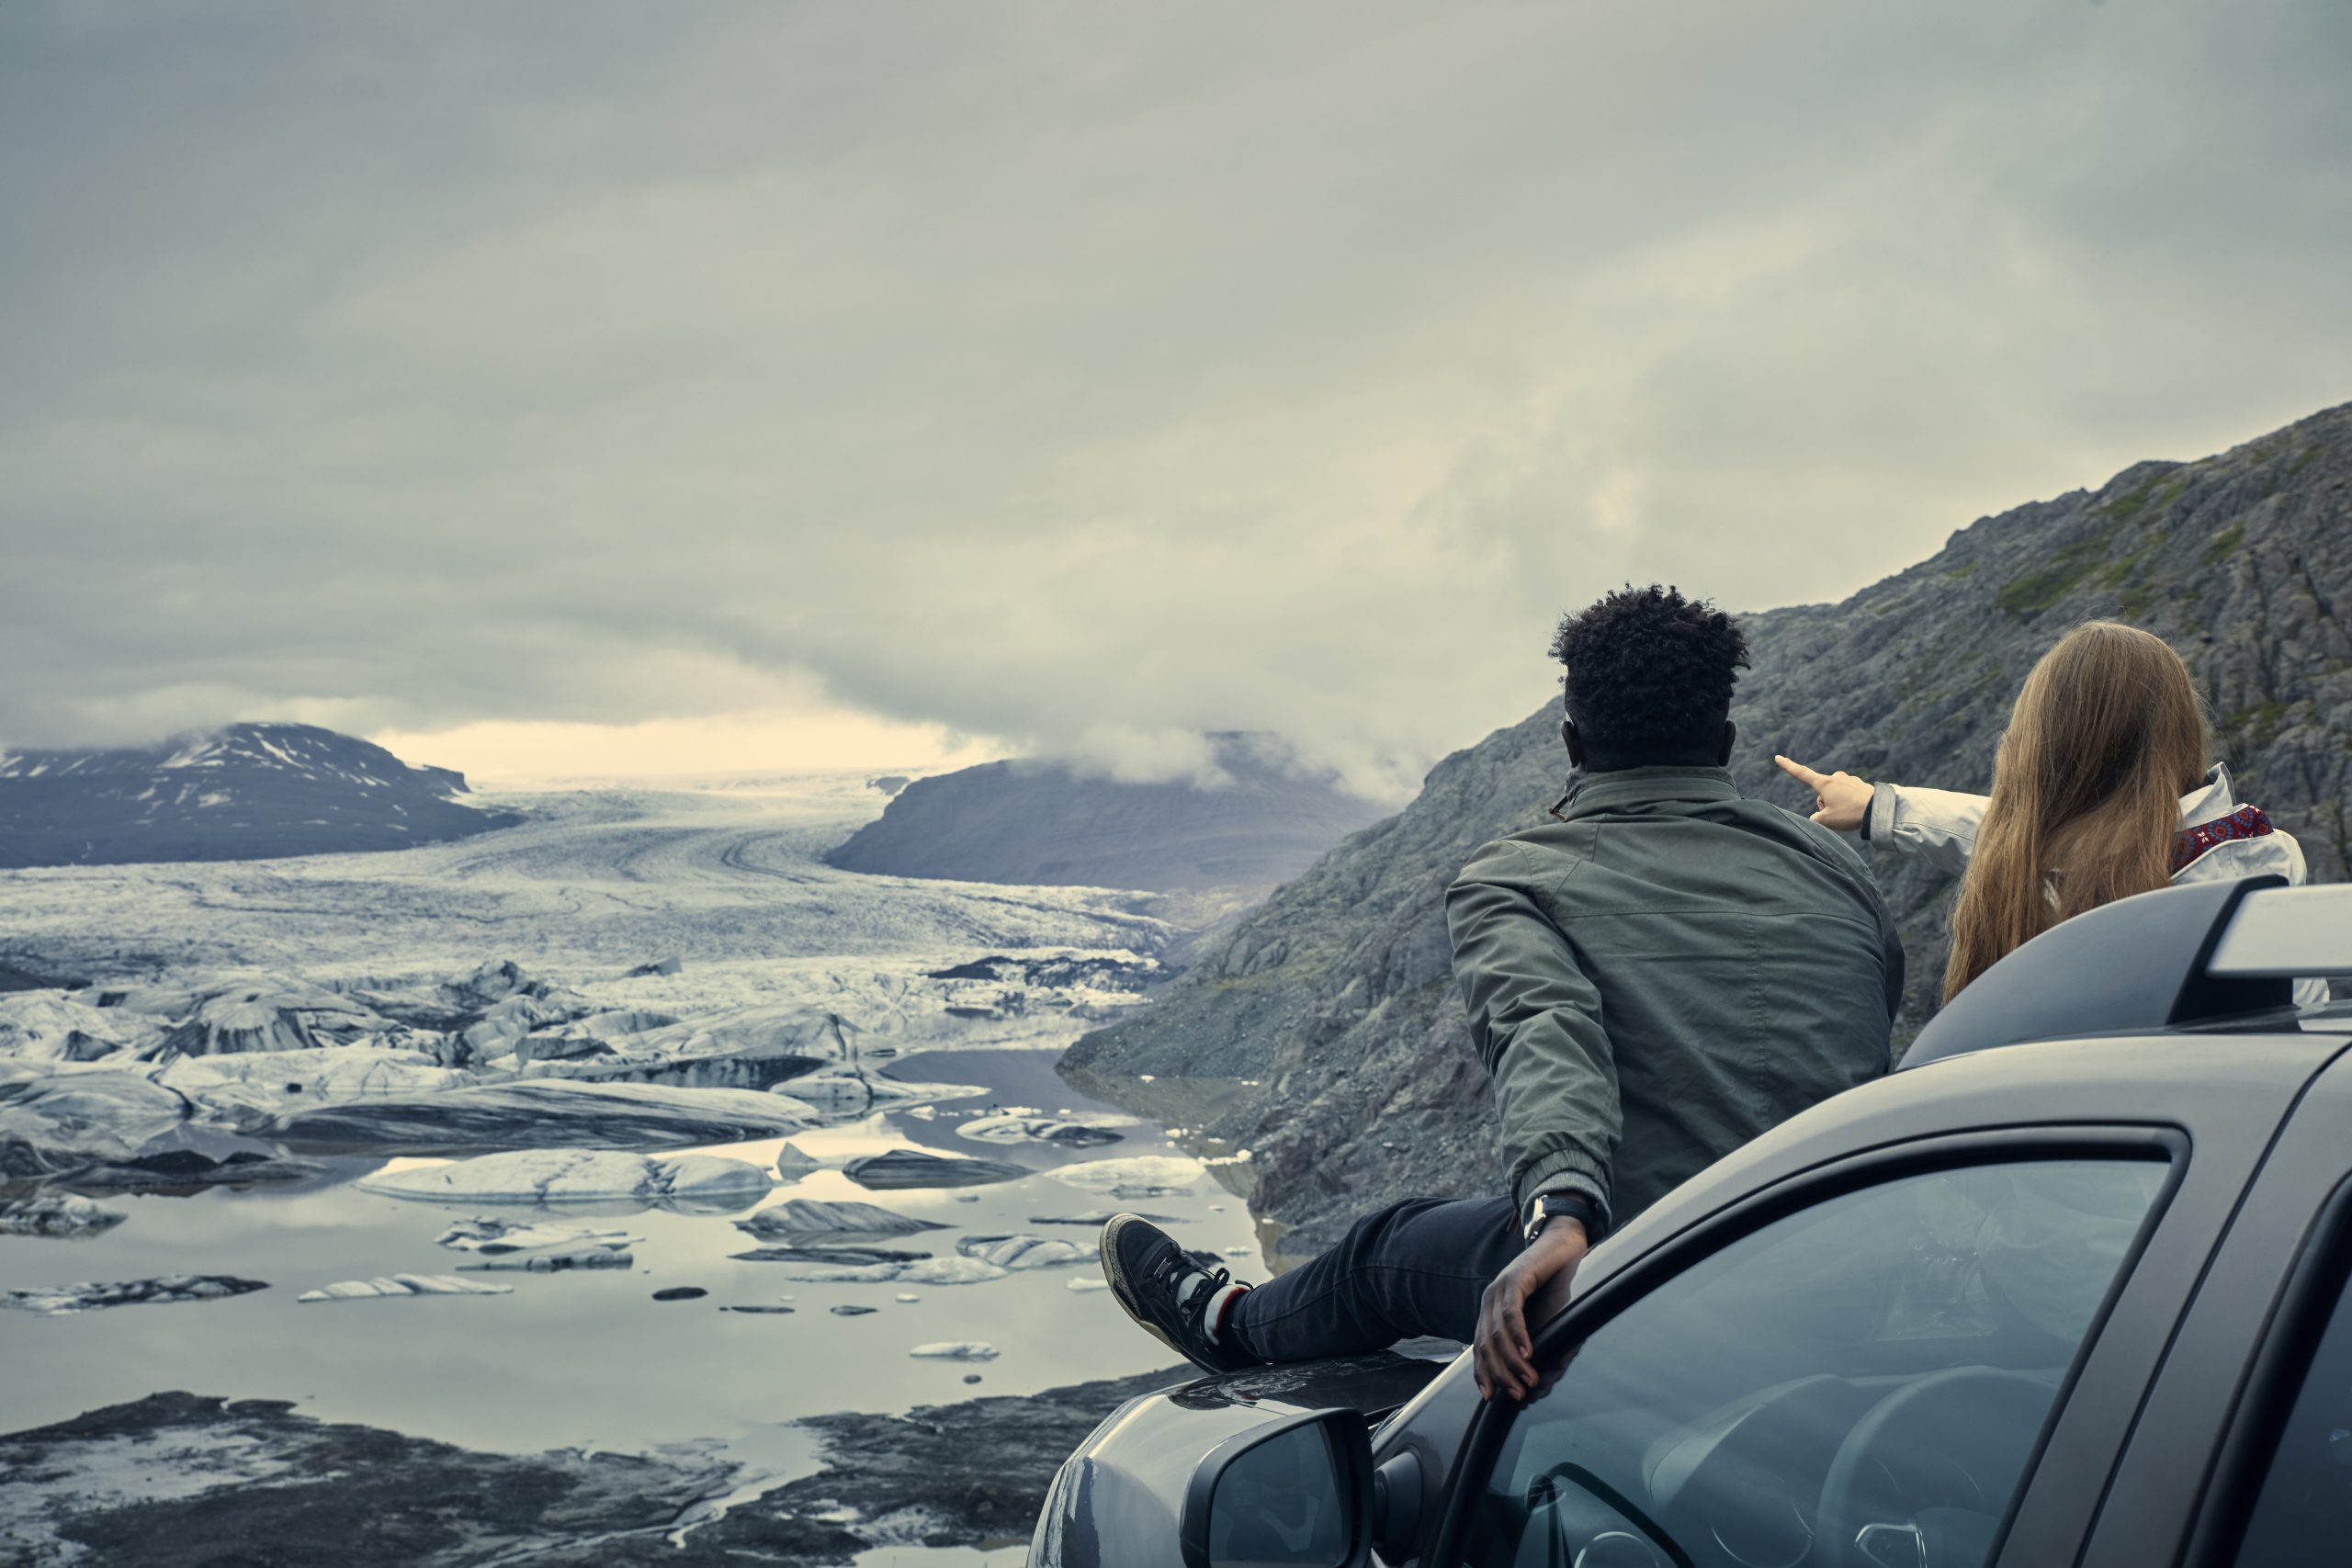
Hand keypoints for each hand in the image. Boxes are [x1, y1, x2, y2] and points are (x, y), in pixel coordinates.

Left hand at [1475, 1219, 1587, 1401]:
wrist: (1565, 1247)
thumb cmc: (1557, 1285)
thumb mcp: (1546, 1321)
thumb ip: (1539, 1346)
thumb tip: (1537, 1382)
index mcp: (1492, 1311)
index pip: (1480, 1348)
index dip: (1483, 1373)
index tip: (1489, 1397)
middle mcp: (1490, 1301)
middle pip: (1486, 1345)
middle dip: (1500, 1374)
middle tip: (1517, 1394)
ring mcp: (1499, 1289)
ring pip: (1498, 1333)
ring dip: (1512, 1361)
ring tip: (1527, 1379)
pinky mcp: (1515, 1279)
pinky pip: (1512, 1313)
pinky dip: (1519, 1336)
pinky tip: (1528, 1353)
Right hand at [1773, 755, 1872, 831]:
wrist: (1878, 810)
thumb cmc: (1850, 814)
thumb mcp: (1826, 821)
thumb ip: (1815, 819)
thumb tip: (1818, 816)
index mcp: (1825, 783)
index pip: (1801, 774)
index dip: (1788, 766)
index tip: (1778, 757)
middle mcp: (1836, 777)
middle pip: (1822, 793)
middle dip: (1826, 804)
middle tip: (1838, 815)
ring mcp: (1849, 780)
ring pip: (1835, 794)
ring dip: (1838, 804)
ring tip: (1851, 813)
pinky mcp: (1859, 784)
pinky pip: (1847, 795)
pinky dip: (1849, 803)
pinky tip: (1858, 809)